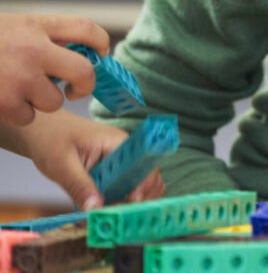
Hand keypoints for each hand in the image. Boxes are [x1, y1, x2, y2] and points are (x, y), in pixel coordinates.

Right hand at [0, 13, 109, 124]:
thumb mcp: (13, 26)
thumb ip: (41, 36)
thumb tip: (78, 52)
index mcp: (36, 25)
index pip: (86, 29)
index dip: (100, 43)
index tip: (99, 54)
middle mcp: (33, 50)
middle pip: (84, 71)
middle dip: (84, 84)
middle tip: (75, 89)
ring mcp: (19, 78)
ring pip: (54, 101)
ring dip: (42, 101)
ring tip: (21, 91)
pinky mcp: (4, 102)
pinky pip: (28, 116)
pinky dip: (18, 114)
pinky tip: (4, 102)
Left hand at [14, 111, 164, 208]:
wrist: (42, 129)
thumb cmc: (51, 139)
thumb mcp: (62, 165)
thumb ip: (79, 186)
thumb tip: (96, 209)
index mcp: (119, 143)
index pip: (144, 164)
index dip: (144, 184)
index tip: (132, 202)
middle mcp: (126, 153)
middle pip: (148, 178)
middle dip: (138, 198)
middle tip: (117, 215)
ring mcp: (120, 163)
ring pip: (138, 186)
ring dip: (127, 202)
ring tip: (107, 214)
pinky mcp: (112, 172)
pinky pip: (123, 189)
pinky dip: (116, 202)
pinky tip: (100, 210)